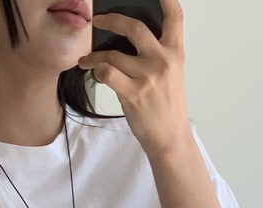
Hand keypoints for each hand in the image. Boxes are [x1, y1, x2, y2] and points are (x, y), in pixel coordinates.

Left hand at [77, 0, 189, 160]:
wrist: (170, 137)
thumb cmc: (168, 106)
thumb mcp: (172, 74)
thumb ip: (157, 53)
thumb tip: (128, 38)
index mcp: (176, 52)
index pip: (175, 16)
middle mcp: (163, 60)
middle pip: (134, 26)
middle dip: (112, 19)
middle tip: (98, 19)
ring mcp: (148, 76)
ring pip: (114, 53)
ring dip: (94, 55)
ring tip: (86, 59)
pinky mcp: (133, 93)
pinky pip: (107, 73)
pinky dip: (97, 70)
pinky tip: (94, 72)